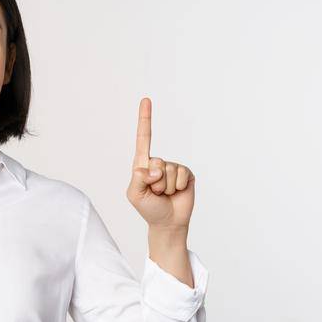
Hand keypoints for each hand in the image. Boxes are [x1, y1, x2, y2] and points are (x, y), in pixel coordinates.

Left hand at [127, 97, 194, 228]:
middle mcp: (158, 163)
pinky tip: (177, 192)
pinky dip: (178, 186)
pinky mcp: (186, 174)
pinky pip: (182, 174)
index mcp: (142, 164)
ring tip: (164, 194)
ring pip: (170, 170)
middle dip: (156, 181)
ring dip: (166, 187)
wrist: (168, 222)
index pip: (143, 138)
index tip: (146, 99)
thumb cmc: (148, 208)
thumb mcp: (135, 194)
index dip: (145, 119)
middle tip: (155, 192)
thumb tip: (154, 168)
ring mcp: (173, 167)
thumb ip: (138, 179)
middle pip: (157, 161)